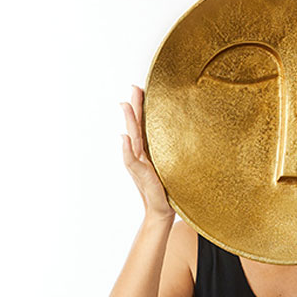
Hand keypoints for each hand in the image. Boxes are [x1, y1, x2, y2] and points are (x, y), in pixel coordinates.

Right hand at [120, 84, 172, 219]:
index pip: (144, 124)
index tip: (142, 89)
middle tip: (134, 87)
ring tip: (125, 105)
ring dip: (129, 121)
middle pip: (136, 126)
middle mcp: (140, 154)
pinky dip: (127, 148)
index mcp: (147, 150)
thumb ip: (166, 151)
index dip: (142, 107)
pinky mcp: (141, 174)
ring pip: (133, 137)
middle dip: (135, 107)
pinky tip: (125, 137)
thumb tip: (171, 135)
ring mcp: (139, 163)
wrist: (162, 209)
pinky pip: (132, 159)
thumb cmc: (167, 188)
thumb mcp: (169, 165)